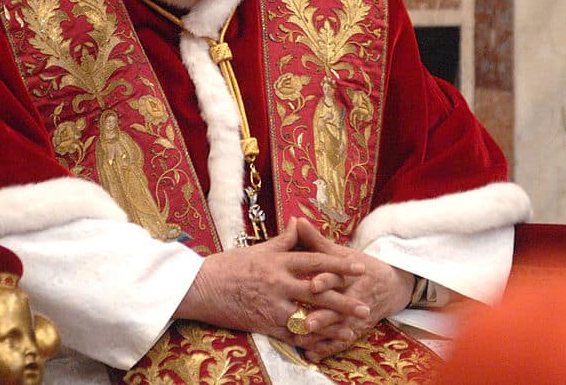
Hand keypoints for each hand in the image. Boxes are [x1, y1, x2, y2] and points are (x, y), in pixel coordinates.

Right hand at [173, 218, 368, 342]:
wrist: (200, 287)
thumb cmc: (229, 265)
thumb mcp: (258, 249)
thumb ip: (283, 240)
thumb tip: (299, 222)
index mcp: (278, 261)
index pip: (316, 261)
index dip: (339, 264)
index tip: (360, 268)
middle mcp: (278, 283)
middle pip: (318, 292)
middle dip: (344, 299)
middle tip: (366, 305)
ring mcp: (272, 305)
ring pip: (309, 316)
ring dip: (333, 324)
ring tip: (354, 329)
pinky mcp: (264, 323)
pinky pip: (292, 334)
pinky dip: (311, 339)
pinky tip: (326, 343)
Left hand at [290, 218, 414, 361]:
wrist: (390, 286)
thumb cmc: (359, 267)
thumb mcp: (341, 252)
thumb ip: (316, 240)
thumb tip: (296, 221)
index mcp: (349, 275)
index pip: (337, 277)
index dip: (326, 281)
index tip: (313, 285)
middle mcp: (354, 296)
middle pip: (338, 307)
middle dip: (323, 315)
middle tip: (306, 322)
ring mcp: (356, 315)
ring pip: (339, 327)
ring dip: (322, 335)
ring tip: (303, 339)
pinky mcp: (355, 329)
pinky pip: (341, 342)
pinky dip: (327, 349)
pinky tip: (311, 355)